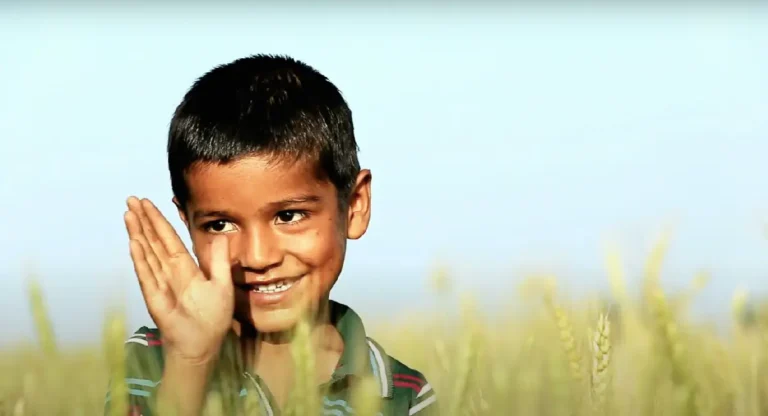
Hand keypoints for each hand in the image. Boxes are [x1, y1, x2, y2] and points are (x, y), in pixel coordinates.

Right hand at [124, 196, 233, 364]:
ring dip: (137, 234)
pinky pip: (147, 275)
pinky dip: (140, 259)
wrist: (203, 344)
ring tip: (128, 214)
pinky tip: (134, 243)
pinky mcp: (155, 297)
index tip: (147, 203)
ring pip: (147, 253)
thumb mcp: (222, 284)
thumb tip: (221, 236)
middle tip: (131, 199)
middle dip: (143, 220)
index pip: (169, 238)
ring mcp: (159, 283)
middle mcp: (169, 271)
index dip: (158, 221)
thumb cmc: (212, 317)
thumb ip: (219, 261)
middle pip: (153, 240)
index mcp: (185, 267)